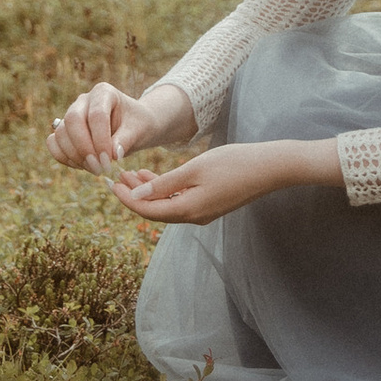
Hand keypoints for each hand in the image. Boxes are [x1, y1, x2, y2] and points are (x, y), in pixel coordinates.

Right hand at [48, 77, 190, 171]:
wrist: (134, 127)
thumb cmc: (138, 125)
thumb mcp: (139, 130)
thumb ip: (126, 140)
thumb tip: (111, 155)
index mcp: (104, 92)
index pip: (96, 115)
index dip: (100, 140)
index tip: (109, 161)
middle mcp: (84, 100)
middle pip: (72, 120)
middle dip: (84, 148)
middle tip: (99, 168)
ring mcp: (71, 114)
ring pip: (60, 133)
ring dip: (74, 156)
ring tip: (95, 169)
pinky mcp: (65, 130)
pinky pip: (53, 143)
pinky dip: (64, 158)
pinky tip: (83, 166)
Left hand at [107, 137, 342, 223]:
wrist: (270, 168)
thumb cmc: (234, 163)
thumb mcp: (194, 169)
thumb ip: (163, 184)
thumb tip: (135, 196)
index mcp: (188, 210)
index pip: (146, 211)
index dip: (126, 199)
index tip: (110, 183)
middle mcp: (194, 217)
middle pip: (155, 211)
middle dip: (133, 195)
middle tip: (116, 176)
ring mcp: (203, 212)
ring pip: (166, 206)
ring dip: (148, 192)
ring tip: (131, 173)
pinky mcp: (210, 205)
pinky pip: (179, 202)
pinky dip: (164, 191)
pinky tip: (156, 177)